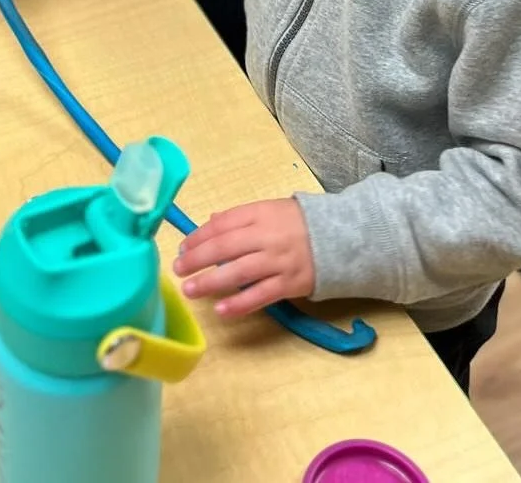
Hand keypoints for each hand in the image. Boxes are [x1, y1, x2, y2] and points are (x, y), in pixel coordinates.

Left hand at [172, 198, 314, 318]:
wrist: (342, 237)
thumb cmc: (299, 223)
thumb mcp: (270, 210)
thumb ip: (240, 218)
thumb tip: (210, 223)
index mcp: (260, 213)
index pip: (223, 224)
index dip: (199, 236)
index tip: (182, 248)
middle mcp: (267, 236)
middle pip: (226, 246)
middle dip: (198, 258)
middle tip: (177, 269)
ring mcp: (278, 261)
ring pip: (239, 272)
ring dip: (211, 282)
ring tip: (189, 290)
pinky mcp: (289, 283)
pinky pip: (260, 295)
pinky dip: (239, 304)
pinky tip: (221, 310)